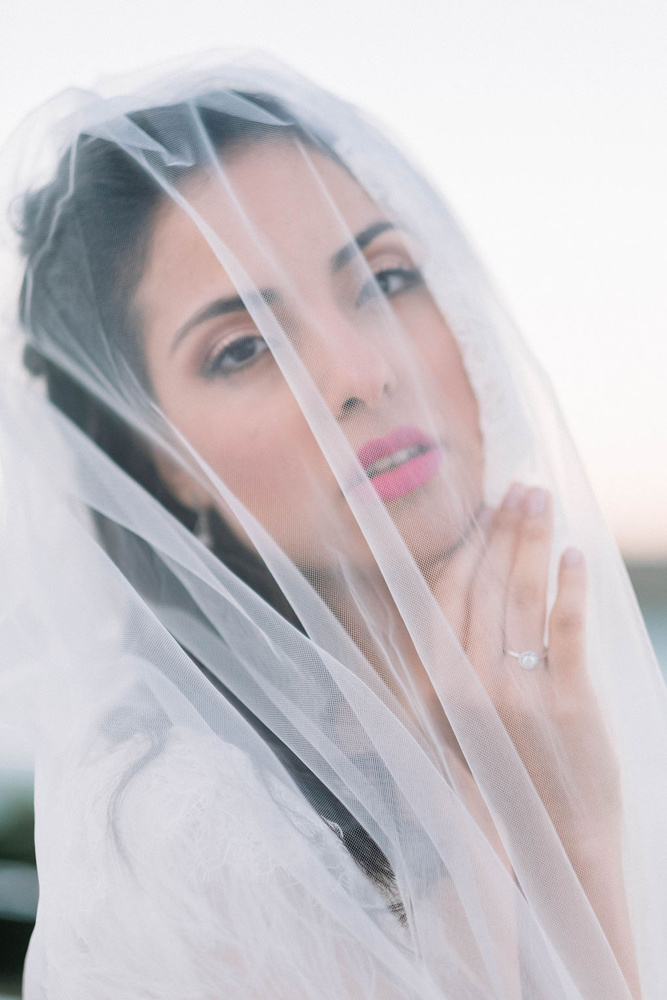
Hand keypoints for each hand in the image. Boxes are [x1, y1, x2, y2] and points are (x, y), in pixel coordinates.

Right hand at [435, 482, 620, 852]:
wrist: (553, 846)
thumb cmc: (502, 784)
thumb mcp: (453, 731)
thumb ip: (442, 674)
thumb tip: (442, 607)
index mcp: (438, 687)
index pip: (444, 597)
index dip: (464, 549)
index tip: (480, 514)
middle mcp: (471, 684)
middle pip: (485, 585)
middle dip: (503, 529)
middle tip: (520, 488)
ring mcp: (519, 691)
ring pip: (522, 595)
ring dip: (532, 541)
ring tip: (542, 501)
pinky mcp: (569, 701)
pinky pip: (568, 628)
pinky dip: (570, 586)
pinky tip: (574, 555)